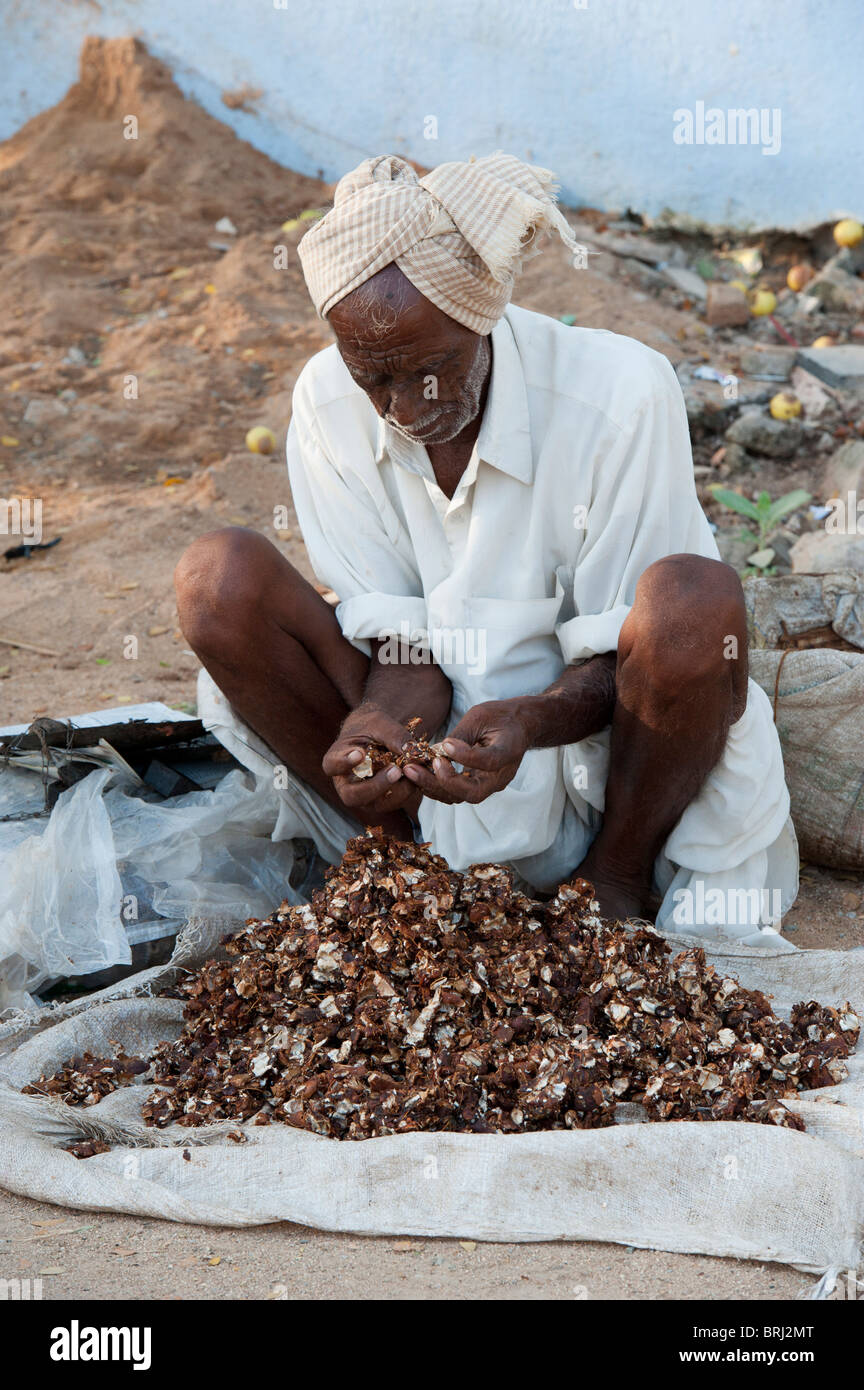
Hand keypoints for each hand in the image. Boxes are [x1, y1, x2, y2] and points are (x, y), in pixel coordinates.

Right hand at [323, 705, 419, 819]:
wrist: (381, 737)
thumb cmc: (372, 727)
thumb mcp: (380, 723)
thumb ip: (393, 735)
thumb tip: (411, 751)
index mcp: (337, 759)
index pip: (332, 765)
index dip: (343, 763)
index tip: (359, 753)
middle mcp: (346, 783)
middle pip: (352, 796)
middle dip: (375, 786)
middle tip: (395, 770)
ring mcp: (365, 795)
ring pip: (376, 804)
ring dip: (396, 790)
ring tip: (410, 770)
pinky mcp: (383, 800)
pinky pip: (394, 802)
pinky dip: (407, 790)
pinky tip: (415, 775)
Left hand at [403, 699, 528, 804]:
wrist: (518, 727)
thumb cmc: (500, 717)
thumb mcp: (481, 716)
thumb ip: (462, 734)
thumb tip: (437, 750)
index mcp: (508, 752)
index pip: (488, 762)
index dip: (465, 756)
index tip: (444, 746)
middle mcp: (500, 776)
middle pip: (471, 792)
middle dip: (440, 782)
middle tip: (414, 768)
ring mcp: (489, 785)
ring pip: (460, 797)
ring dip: (432, 787)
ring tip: (410, 770)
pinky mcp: (478, 785)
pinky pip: (455, 794)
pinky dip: (436, 786)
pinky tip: (419, 773)